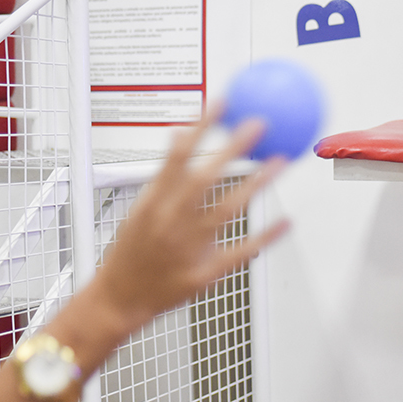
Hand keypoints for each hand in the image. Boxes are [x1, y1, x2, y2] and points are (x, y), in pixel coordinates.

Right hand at [91, 110, 289, 331]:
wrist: (117, 299)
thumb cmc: (130, 252)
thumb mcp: (139, 209)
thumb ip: (164, 174)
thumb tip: (181, 134)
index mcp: (153, 203)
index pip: (177, 155)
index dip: (201, 126)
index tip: (222, 102)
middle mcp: (170, 222)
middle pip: (205, 177)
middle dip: (233, 148)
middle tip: (260, 123)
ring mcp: (187, 248)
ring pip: (227, 210)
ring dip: (255, 185)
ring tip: (280, 161)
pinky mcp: (203, 273)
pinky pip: (240, 252)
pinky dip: (264, 237)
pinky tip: (285, 222)